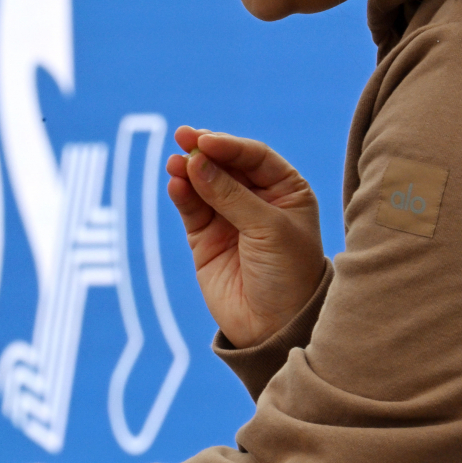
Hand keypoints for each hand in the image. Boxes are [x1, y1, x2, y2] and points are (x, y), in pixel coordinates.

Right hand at [166, 126, 323, 347]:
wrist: (274, 326)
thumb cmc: (288, 273)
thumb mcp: (268, 229)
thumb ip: (230, 195)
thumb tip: (194, 161)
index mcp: (285, 190)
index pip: (255, 156)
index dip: (230, 145)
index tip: (206, 141)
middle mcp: (256, 199)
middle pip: (226, 164)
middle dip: (204, 151)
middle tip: (182, 136)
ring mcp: (228, 218)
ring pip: (203, 184)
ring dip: (188, 170)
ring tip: (173, 162)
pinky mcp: (204, 238)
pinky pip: (190, 209)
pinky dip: (182, 195)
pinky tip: (174, 183)